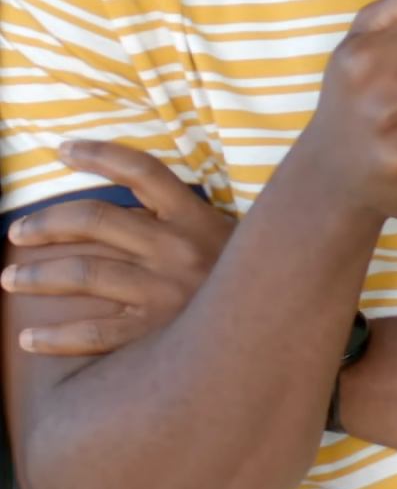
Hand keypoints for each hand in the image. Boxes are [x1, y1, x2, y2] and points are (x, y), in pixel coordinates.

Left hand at [1, 140, 234, 355]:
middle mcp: (175, 248)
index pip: (141, 169)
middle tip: (18, 233)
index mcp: (195, 217)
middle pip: (95, 220)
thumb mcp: (231, 239)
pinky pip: (94, 333)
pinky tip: (31, 339)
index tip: (63, 149)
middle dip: (46, 224)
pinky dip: (56, 337)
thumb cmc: (250, 284)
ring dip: (38, 276)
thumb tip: (141, 209)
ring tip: (10, 279)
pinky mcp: (155, 334)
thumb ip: (190, 222)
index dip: (98, 154)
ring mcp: (164, 291)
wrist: (278, 329)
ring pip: (84, 273)